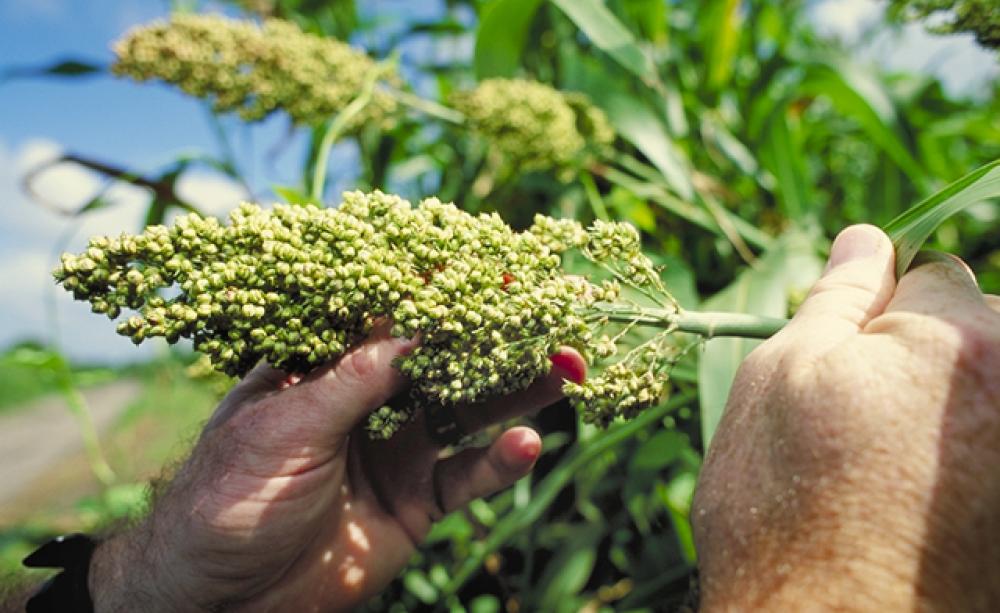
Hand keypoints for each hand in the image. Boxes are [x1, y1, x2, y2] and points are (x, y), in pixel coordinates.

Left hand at [88, 325, 585, 610]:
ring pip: (466, 412)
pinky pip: (466, 477)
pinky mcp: (414, 503)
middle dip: (491, 338)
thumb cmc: (228, 498)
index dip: (436, 294)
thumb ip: (353, 382)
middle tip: (546, 315)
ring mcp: (395, 451)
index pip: (388, 317)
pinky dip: (500, 462)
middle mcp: (367, 402)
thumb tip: (415, 328)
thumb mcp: (285, 428)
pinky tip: (528, 444)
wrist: (221, 599)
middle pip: (440, 360)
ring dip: (515, 392)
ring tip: (565, 369)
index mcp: (324, 368)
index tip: (488, 270)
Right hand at [693, 225, 999, 610]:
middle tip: (865, 422)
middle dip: (929, 353)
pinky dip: (965, 457)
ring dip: (951, 405)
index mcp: (963, 339)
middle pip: (983, 328)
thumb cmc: (783, 506)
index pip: (934, 271)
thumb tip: (865, 238)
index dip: (878, 311)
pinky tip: (920, 500)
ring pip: (988, 386)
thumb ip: (836, 298)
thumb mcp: (781, 380)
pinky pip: (989, 442)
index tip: (845, 365)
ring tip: (891, 470)